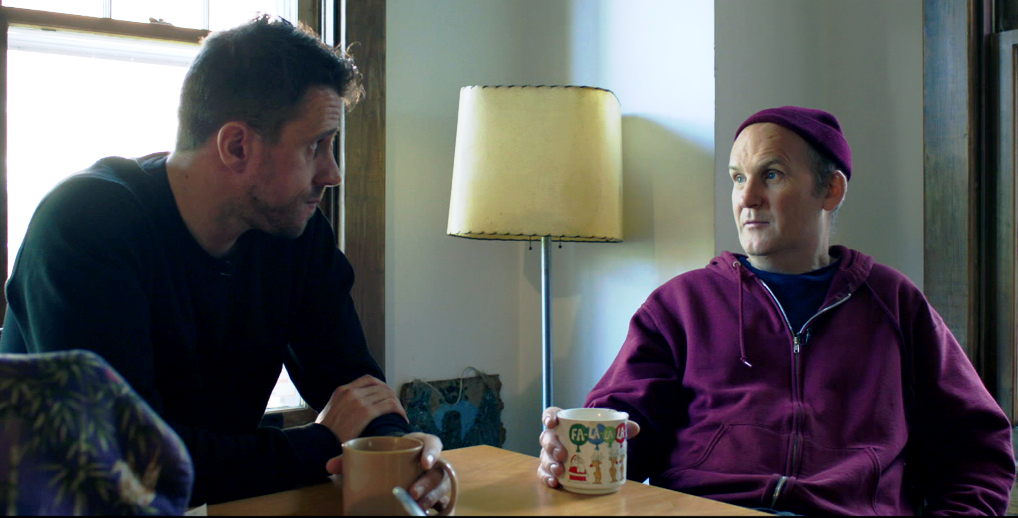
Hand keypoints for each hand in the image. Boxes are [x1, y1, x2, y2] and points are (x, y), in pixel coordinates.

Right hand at [315, 374, 407, 442]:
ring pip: (388, 395)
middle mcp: (351, 392)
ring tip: (400, 415)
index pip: (369, 380)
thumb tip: (351, 413)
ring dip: (397, 405)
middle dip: (392, 397)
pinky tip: (402, 419)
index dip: (382, 387)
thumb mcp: (329, 413)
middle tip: (397, 409)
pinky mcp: (366, 412)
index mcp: (342, 390)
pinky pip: (390, 405)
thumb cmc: (323, 435)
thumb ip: (341, 408)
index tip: (387, 396)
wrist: (316, 444)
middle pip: (381, 387)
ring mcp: (359, 401)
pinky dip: (399, 411)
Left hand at [325, 432, 452, 511]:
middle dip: (428, 483)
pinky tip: (426, 513)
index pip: (433, 443)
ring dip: (431, 497)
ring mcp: (435, 479)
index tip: (424, 463)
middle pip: (438, 470)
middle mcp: (432, 462)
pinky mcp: (435, 495)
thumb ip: (351, 459)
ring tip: (418, 506)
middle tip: (413, 493)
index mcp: (418, 446)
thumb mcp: (372, 455)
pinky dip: (437, 508)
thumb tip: (329, 466)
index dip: (432, 452)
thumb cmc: (385, 458)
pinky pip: (442, 502)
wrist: (393, 466)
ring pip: (441, 487)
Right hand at [536, 406, 639, 487]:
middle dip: (552, 445)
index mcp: (564, 424)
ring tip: (560, 470)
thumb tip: (634, 428)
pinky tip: (555, 482)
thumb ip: (618, 429)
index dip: (548, 417)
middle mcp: (553, 438)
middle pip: (546, 438)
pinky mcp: (550, 470)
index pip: (551, 415)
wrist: (589, 453)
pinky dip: (547, 477)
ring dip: (550, 463)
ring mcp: (550, 454)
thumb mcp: (605, 431)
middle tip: (563, 453)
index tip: (552, 422)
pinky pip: (544, 473)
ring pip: (544, 457)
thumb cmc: (592, 438)